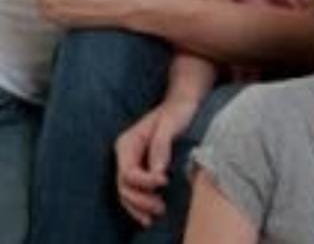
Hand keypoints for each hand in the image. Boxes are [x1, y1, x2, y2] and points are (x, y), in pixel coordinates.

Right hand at [115, 98, 198, 226]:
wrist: (185, 102)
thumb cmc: (178, 110)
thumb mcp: (170, 125)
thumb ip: (161, 147)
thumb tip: (157, 172)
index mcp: (127, 143)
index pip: (128, 172)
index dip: (143, 182)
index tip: (164, 182)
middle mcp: (126, 155)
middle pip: (124, 187)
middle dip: (140, 200)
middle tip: (160, 208)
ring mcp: (133, 162)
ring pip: (128, 192)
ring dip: (139, 206)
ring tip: (156, 215)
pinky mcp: (144, 168)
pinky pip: (137, 191)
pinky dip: (142, 204)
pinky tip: (151, 214)